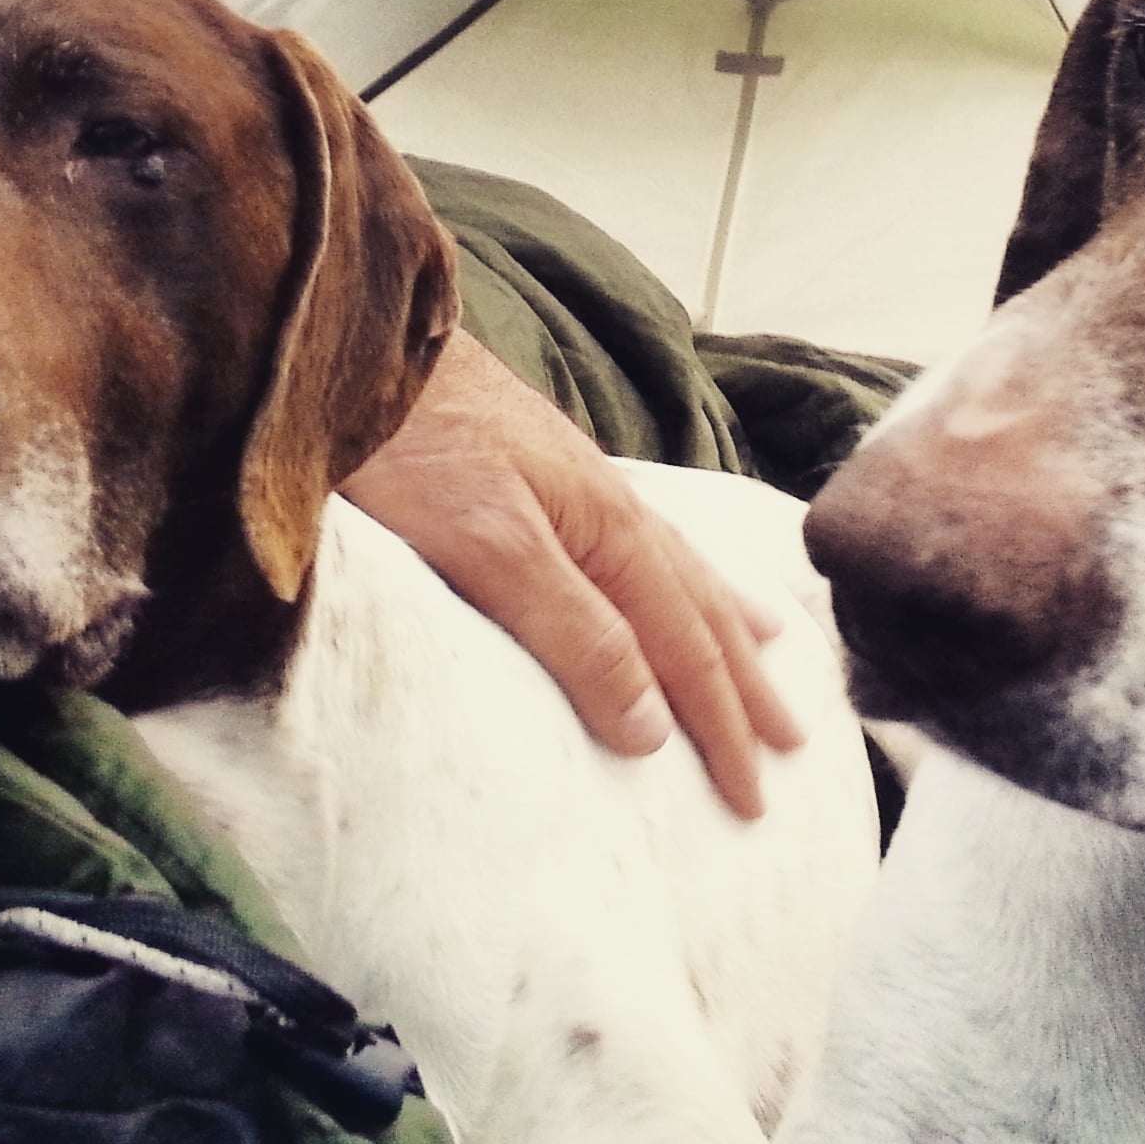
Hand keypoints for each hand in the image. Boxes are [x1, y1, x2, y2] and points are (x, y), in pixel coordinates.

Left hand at [340, 332, 806, 816]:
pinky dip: (677, 567)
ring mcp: (576, 484)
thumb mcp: (490, 547)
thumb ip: (574, 631)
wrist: (350, 343)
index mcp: (609, 533)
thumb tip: (655, 724)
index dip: (721, 728)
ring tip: (769, 648)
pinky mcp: (535, 468)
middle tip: (794, 745)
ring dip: (726, 620)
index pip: (685, 650)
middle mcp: (609, 508)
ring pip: (677, 567)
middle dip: (745, 684)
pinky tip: (665, 560)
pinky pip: (641, 538)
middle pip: (699, 610)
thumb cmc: (409, 444)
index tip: (753, 801)